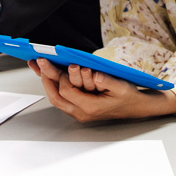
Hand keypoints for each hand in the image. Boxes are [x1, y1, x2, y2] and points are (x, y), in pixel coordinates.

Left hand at [28, 60, 175, 121]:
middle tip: (40, 62)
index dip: (62, 77)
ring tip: (39, 66)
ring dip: (47, 81)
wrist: (136, 108)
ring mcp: (79, 112)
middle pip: (56, 97)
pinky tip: (48, 73)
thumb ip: (108, 81)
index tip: (63, 63)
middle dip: (46, 78)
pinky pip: (61, 97)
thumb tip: (96, 76)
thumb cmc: (129, 97)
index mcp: (91, 108)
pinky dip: (53, 85)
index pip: (66, 92)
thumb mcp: (122, 86)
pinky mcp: (78, 108)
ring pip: (56, 98)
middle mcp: (82, 112)